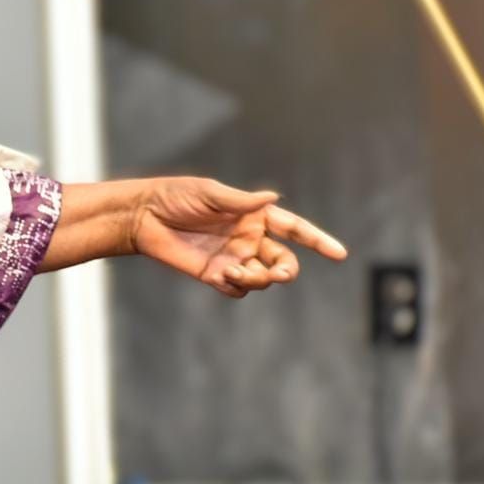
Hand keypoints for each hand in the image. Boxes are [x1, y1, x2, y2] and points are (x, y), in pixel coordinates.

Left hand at [128, 178, 346, 297]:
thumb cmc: (175, 196)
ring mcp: (233, 258)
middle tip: (278, 273)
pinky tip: (223, 276)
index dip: (318, 240)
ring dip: (256, 278)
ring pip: (263, 279)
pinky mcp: (214, 275)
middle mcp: (248, 238)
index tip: (340, 253)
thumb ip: (241, 201)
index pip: (294, 229)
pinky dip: (238, 287)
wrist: (143, 216)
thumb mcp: (208, 192)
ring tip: (232, 270)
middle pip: (283, 261)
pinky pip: (238, 290)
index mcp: (253, 215)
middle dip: (287, 271)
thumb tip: (274, 197)